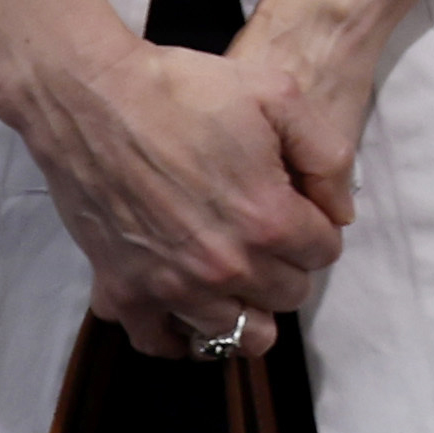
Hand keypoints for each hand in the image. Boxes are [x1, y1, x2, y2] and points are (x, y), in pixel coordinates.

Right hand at [0, 0, 337, 361]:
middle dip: (288, 264)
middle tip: (265, 231)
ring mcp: (170, 287)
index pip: (324, 254)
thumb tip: (340, 213)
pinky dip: (180, 333)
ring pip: (238, 334)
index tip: (297, 206)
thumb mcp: (280, 94)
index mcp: (268, 220)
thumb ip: (327, 156)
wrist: (93, 97)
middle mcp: (224, 267)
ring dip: (247, 305)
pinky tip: (188, 306)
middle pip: (288, 295)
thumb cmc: (186, 89)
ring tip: (236, 273)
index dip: (317, 226)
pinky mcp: (122, 292)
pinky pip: (161, 342)